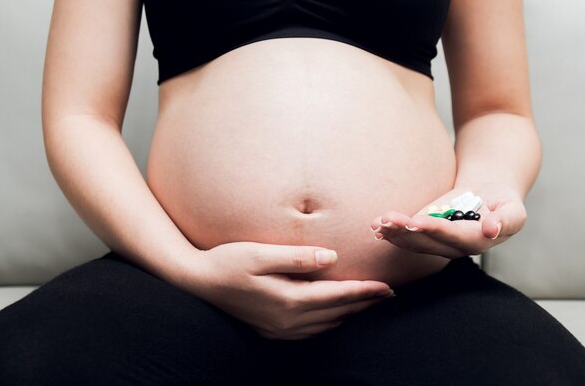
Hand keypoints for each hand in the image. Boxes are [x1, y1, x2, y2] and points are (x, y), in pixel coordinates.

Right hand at [183, 241, 393, 340]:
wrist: (197, 281)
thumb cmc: (227, 261)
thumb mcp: (260, 253)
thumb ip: (297, 256)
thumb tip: (331, 258)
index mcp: (288, 299)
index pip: (336, 296)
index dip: (363, 291)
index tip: (386, 287)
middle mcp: (287, 320)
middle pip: (335, 313)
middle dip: (362, 303)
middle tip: (386, 294)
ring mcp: (278, 328)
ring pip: (325, 324)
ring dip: (348, 313)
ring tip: (366, 302)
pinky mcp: (270, 329)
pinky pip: (310, 331)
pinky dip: (328, 322)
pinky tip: (333, 315)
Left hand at [369, 183, 526, 258]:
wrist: (490, 195)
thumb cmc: (503, 201)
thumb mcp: (513, 209)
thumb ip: (506, 220)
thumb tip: (492, 229)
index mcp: (477, 242)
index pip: (454, 237)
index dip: (436, 229)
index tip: (418, 221)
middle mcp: (454, 247)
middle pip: (428, 242)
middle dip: (407, 232)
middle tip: (388, 221)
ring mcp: (438, 243)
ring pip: (414, 241)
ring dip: (395, 233)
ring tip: (378, 223)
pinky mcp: (425, 234)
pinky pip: (408, 235)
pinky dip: (392, 231)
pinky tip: (376, 226)